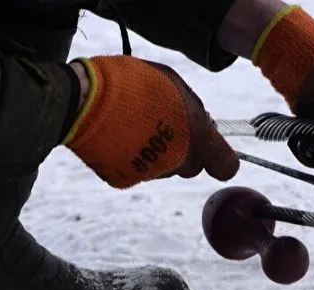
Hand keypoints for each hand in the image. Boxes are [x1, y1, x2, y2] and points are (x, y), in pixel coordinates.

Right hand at [64, 56, 238, 188]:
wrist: (88, 101)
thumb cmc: (135, 85)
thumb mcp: (176, 85)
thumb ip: (192, 110)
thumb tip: (197, 121)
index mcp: (199, 139)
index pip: (226, 166)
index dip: (220, 159)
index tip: (212, 150)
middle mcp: (180, 162)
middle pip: (191, 165)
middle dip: (183, 150)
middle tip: (163, 126)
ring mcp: (153, 173)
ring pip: (164, 168)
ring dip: (156, 152)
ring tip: (134, 125)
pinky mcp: (127, 179)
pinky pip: (137, 169)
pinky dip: (131, 157)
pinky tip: (118, 135)